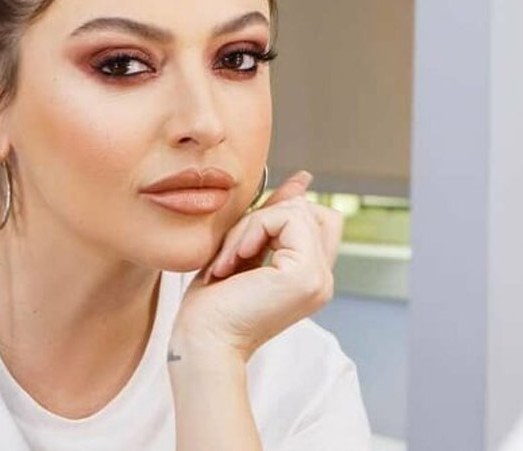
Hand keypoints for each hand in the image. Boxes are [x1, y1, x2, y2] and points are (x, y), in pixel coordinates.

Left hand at [170, 170, 343, 361]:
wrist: (201, 342)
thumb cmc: (212, 306)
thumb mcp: (244, 250)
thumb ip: (271, 220)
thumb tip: (303, 179)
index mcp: (310, 277)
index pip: (319, 219)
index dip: (283, 211)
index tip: (243, 239)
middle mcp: (322, 279)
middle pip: (312, 210)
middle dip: (265, 217)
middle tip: (233, 252)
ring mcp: (319, 279)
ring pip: (295, 211)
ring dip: (250, 226)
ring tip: (228, 261)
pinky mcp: (306, 275)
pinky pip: (285, 219)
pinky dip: (251, 230)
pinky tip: (232, 262)